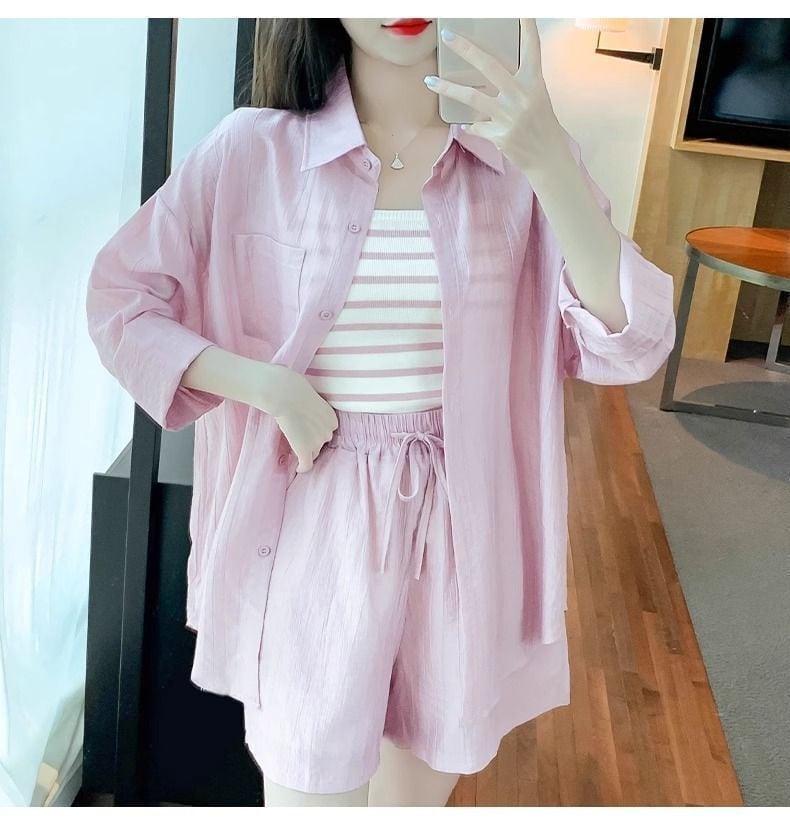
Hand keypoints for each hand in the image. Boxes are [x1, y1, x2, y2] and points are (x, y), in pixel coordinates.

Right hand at [256, 362, 337, 472]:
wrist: (282, 392)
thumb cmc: (291, 385)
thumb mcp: (309, 392)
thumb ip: (310, 402)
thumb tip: (299, 395)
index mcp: (332, 417)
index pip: (327, 430)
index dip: (317, 431)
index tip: (308, 430)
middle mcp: (329, 431)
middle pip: (322, 442)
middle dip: (312, 441)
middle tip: (299, 437)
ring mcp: (317, 442)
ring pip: (313, 453)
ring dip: (306, 452)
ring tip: (295, 449)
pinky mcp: (304, 449)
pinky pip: (306, 465)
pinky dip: (302, 468)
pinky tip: (297, 469)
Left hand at [425, 18, 566, 172]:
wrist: (547, 157)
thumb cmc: (541, 125)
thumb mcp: (536, 98)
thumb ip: (516, 85)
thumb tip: (487, 74)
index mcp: (534, 83)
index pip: (531, 48)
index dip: (526, 27)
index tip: (521, 10)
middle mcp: (522, 96)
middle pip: (489, 66)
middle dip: (466, 49)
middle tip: (447, 36)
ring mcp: (510, 116)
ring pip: (472, 97)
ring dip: (447, 88)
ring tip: (429, 81)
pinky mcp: (500, 135)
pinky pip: (475, 126)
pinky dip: (470, 125)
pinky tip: (467, 125)